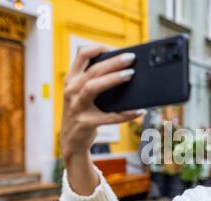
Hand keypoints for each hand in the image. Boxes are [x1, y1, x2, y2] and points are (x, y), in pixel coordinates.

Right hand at [60, 46, 143, 162]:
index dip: (98, 48)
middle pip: (93, 70)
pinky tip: (139, 111)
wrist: (72, 141)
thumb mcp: (82, 95)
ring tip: (131, 75)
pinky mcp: (85, 123)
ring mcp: (76, 107)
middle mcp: (71, 91)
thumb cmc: (84, 113)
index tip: (115, 48)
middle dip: (113, 62)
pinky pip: (109, 117)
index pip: (81, 55)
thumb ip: (95, 82)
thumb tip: (125, 70)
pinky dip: (125, 114)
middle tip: (131, 58)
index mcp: (71, 80)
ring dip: (113, 79)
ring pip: (93, 87)